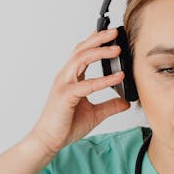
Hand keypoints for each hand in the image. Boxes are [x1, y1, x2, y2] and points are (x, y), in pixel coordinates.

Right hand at [27, 28, 129, 157]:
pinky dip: (104, 80)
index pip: (82, 53)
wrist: (49, 141)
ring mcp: (64, 84)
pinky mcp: (65, 95)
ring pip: (81, 59)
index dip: (94, 41)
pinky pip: (87, 84)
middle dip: (98, 38)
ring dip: (100, 52)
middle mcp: (65, 77)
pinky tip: (118, 76)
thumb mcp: (94, 114)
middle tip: (115, 32)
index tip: (108, 33)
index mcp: (70, 79)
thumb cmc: (65, 126)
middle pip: (81, 50)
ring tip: (117, 49)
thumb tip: (125, 101)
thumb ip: (109, 105)